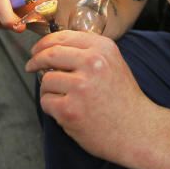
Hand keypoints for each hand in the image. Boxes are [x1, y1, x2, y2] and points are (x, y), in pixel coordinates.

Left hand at [25, 30, 158, 164]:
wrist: (138, 131)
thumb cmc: (124, 100)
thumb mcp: (113, 64)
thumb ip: (89, 52)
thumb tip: (55, 46)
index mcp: (103, 49)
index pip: (63, 37)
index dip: (45, 43)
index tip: (37, 49)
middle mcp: (93, 63)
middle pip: (50, 54)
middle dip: (36, 60)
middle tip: (31, 65)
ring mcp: (80, 87)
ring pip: (46, 80)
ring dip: (48, 89)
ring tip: (63, 98)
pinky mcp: (70, 109)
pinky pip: (47, 101)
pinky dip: (51, 107)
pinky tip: (67, 112)